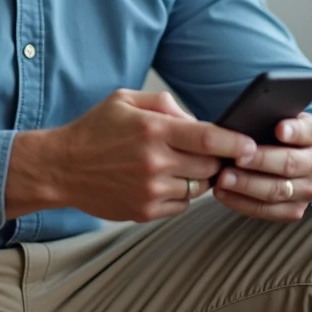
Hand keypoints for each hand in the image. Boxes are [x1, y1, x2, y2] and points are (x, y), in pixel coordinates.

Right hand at [8, 90, 256, 222]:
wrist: (61, 167)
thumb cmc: (95, 129)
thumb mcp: (124, 100)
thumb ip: (164, 103)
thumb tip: (198, 119)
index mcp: (152, 130)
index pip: (209, 138)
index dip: (236, 143)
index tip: (251, 145)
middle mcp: (154, 161)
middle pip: (210, 166)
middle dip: (214, 159)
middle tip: (204, 152)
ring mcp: (150, 190)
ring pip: (199, 188)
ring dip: (197, 177)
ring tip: (176, 165)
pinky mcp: (145, 211)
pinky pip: (182, 205)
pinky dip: (180, 193)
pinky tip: (160, 180)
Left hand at [213, 113, 311, 221]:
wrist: (297, 159)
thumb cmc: (277, 136)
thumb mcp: (279, 118)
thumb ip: (267, 117)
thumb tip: (243, 119)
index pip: (306, 131)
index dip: (293, 131)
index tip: (279, 130)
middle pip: (289, 164)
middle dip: (260, 162)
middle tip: (236, 159)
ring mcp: (309, 190)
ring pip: (277, 191)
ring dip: (247, 186)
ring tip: (223, 179)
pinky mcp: (296, 210)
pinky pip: (268, 210)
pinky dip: (242, 203)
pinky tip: (223, 193)